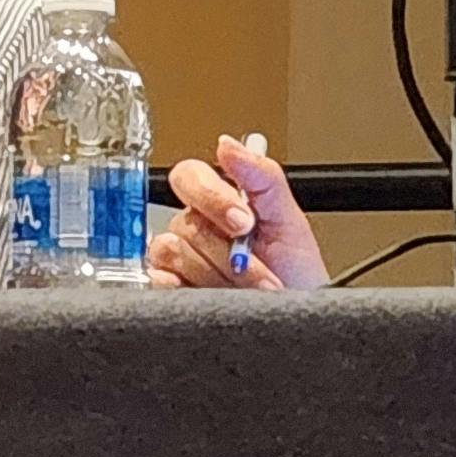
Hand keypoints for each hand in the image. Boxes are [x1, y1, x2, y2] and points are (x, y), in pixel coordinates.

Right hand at [146, 133, 326, 290]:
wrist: (295, 311)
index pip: (190, 177)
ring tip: (248, 288)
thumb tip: (229, 145)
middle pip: (187, 223)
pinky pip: (160, 279)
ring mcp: (178, 257)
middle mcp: (193, 225)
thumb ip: (262, 176)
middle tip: (254, 265)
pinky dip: (187, 287)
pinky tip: (212, 294)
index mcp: (218, 200)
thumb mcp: (288, 218)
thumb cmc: (294, 269)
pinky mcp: (168, 287)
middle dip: (228, 251)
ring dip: (220, 274)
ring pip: (177, 253)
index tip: (244, 222)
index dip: (213, 199)